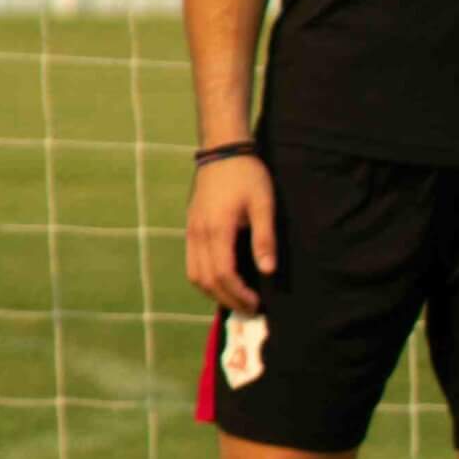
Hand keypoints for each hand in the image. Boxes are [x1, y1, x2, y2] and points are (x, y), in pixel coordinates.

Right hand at [185, 151, 274, 313]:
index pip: (223, 274)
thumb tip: (268, 271)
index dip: (238, 294)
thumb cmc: (247, 175)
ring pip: (194, 275)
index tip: (257, 304)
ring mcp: (191, 231)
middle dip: (228, 300)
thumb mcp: (263, 204)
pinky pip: (192, 263)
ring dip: (214, 293)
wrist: (222, 150)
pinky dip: (206, 279)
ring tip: (237, 300)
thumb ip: (265, 238)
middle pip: (206, 280)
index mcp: (217, 229)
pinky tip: (224, 282)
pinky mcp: (190, 228)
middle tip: (250, 309)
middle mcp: (198, 234)